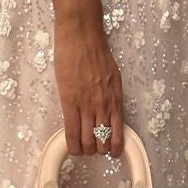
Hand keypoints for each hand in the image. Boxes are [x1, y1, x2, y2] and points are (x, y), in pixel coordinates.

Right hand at [52, 14, 124, 157]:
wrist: (81, 36)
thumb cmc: (95, 50)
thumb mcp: (112, 75)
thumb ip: (110, 93)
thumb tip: (106, 107)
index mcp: (116, 98)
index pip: (117, 132)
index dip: (114, 146)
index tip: (111, 152)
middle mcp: (104, 105)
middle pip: (102, 139)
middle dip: (98, 149)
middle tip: (93, 149)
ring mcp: (87, 104)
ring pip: (88, 139)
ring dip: (85, 149)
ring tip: (82, 150)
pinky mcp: (70, 101)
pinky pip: (72, 131)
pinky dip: (72, 144)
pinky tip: (72, 150)